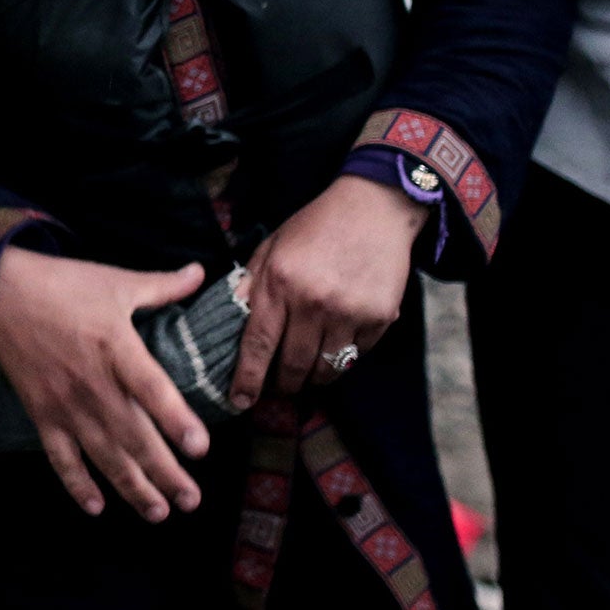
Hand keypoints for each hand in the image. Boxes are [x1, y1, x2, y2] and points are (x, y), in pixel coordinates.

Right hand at [0, 250, 211, 521]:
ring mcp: (65, 403)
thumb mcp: (116, 281)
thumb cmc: (63, 284)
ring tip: (158, 512)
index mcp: (116, 347)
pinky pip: (60, 457)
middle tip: (191, 501)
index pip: (153, 391)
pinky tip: (96, 507)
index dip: (177, 421)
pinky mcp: (40, 413)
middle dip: (164, 473)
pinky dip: (76, 483)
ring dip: (132, 487)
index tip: (201, 449)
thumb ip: (162, 286)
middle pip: (134, 436)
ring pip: (103, 455)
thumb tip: (202, 272)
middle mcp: (93, 383)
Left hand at [231, 176, 431, 408]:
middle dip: (282, 385)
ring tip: (306, 371)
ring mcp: (349, 312)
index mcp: (279, 282)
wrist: (374, 207)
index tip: (239, 402)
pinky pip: (356, 356)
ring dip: (313, 378)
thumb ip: (251, 283)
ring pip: (326, 369)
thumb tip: (229, 319)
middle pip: (292, 366)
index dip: (247, 380)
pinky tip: (337, 342)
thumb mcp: (273, 246)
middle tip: (278, 387)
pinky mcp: (379, 317)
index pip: (257, 345)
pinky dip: (344, 358)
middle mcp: (313, 301)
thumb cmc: (317, 226)